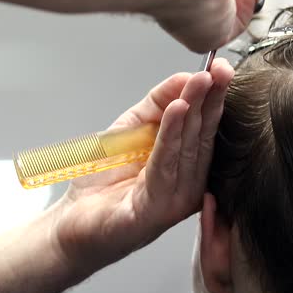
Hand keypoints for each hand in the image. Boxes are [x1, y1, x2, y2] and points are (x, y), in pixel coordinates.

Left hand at [50, 59, 234, 277]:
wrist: (71, 224)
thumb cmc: (102, 183)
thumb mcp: (130, 131)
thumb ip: (156, 106)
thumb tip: (183, 77)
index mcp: (186, 166)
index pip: (205, 126)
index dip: (214, 96)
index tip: (220, 68)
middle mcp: (188, 184)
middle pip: (203, 135)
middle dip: (212, 99)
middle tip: (221, 70)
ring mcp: (175, 200)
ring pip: (189, 148)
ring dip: (196, 111)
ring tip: (201, 82)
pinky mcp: (156, 210)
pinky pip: (165, 167)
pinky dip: (171, 137)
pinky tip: (178, 111)